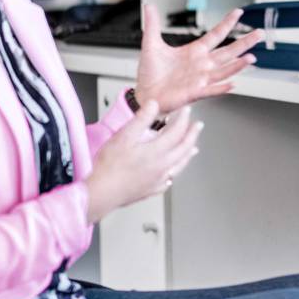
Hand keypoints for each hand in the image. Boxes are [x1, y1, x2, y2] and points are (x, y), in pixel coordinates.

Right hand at [84, 103, 201, 221]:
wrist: (100, 193)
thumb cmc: (109, 166)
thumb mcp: (123, 136)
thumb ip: (141, 119)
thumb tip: (154, 105)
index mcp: (156, 152)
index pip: (177, 132)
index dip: (184, 119)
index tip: (187, 111)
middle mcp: (161, 167)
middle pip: (184, 149)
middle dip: (192, 135)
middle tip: (198, 126)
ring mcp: (157, 180)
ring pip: (179, 165)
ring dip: (188, 154)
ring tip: (193, 149)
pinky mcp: (150, 191)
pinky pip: (169, 181)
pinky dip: (174, 172)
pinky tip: (172, 173)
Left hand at [136, 6, 262, 112]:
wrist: (144, 94)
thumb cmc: (150, 73)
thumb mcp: (151, 44)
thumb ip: (152, 24)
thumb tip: (149, 5)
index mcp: (194, 52)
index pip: (215, 35)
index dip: (227, 23)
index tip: (239, 12)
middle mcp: (202, 65)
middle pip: (227, 52)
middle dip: (244, 43)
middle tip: (259, 33)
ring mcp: (200, 79)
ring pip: (223, 71)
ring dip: (237, 65)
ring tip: (251, 58)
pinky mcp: (194, 93)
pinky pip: (211, 90)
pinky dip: (221, 88)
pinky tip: (233, 84)